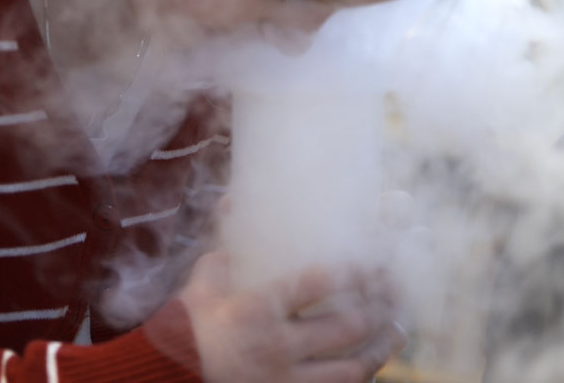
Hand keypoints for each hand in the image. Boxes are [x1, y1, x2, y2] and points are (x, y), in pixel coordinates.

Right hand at [180, 250, 405, 382]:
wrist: (166, 379)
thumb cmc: (186, 329)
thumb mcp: (203, 284)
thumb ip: (227, 246)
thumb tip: (235, 199)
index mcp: (256, 310)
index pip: (318, 284)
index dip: (355, 269)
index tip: (377, 257)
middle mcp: (275, 347)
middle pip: (346, 326)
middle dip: (379, 305)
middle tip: (394, 286)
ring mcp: (284, 381)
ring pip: (351, 367)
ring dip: (380, 346)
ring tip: (397, 327)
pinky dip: (362, 377)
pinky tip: (373, 362)